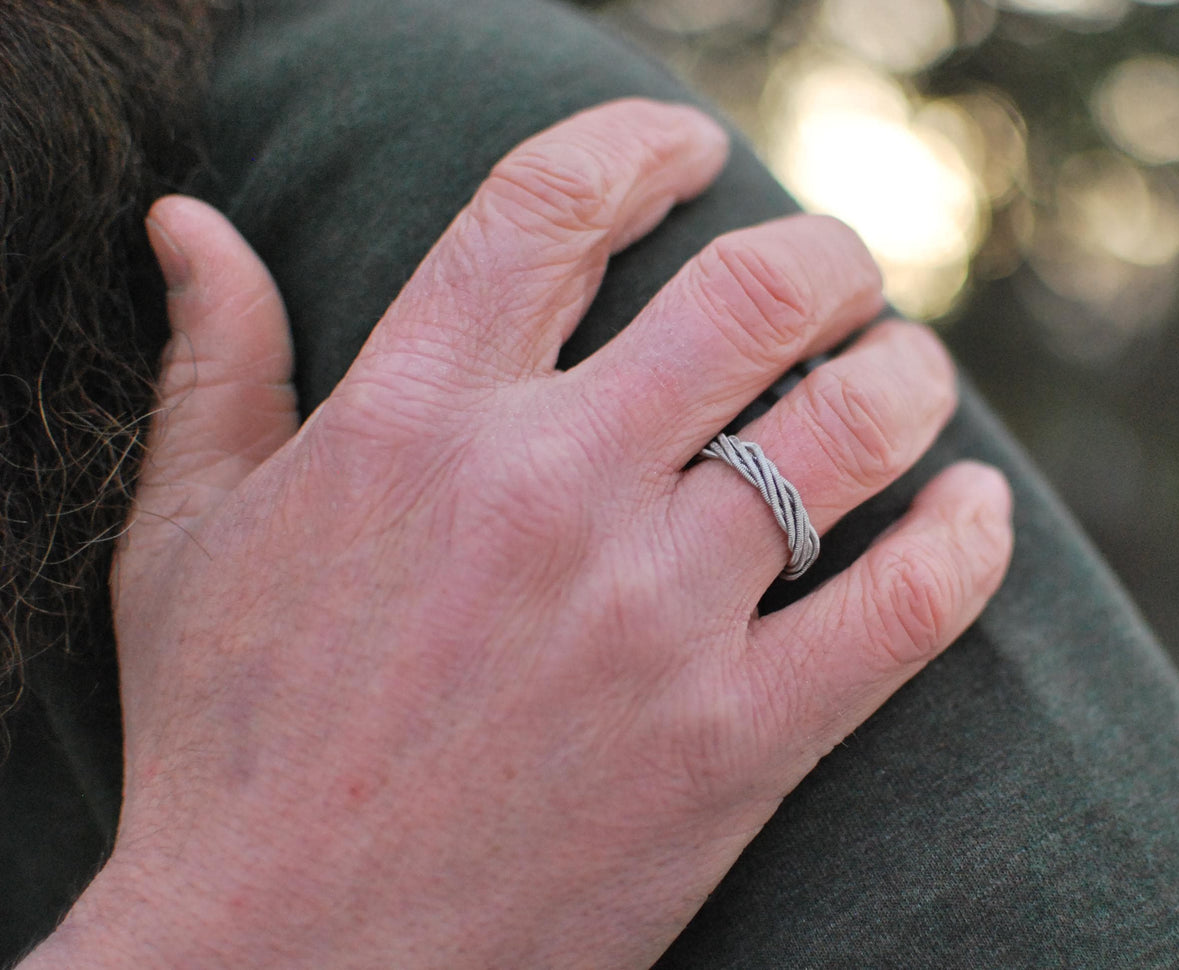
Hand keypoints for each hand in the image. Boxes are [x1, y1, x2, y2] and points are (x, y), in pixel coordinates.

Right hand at [32, 99, 1011, 968]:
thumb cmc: (231, 752)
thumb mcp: (183, 542)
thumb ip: (211, 365)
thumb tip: (189, 220)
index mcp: (409, 420)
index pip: (552, 205)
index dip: (642, 146)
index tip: (691, 150)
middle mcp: (547, 492)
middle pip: (751, 292)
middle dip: (824, 255)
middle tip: (841, 271)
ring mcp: (653, 617)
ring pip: (852, 426)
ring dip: (908, 373)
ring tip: (909, 370)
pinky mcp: (735, 743)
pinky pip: (908, 606)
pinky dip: (969, 540)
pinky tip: (974, 508)